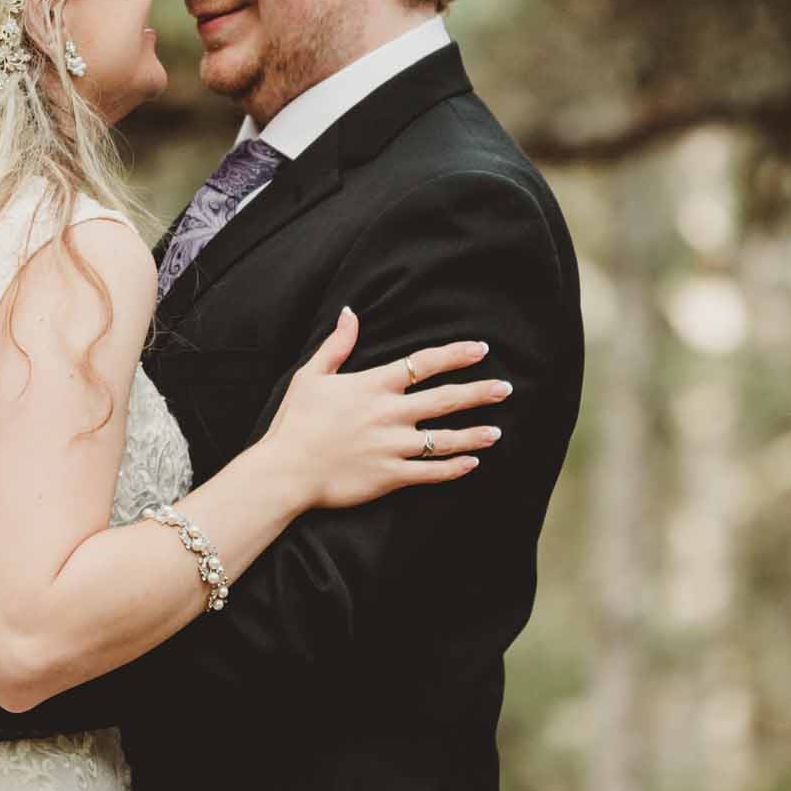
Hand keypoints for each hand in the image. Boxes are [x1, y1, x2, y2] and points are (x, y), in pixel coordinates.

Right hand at [258, 308, 507, 511]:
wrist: (285, 471)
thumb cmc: (295, 422)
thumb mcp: (311, 375)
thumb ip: (336, 345)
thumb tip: (350, 313)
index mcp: (373, 386)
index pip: (423, 363)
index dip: (455, 354)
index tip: (480, 349)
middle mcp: (389, 414)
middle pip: (445, 399)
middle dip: (479, 392)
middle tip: (506, 389)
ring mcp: (392, 447)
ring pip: (444, 439)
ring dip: (474, 434)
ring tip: (497, 431)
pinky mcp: (390, 477)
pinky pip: (430, 472)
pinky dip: (454, 468)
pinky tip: (472, 463)